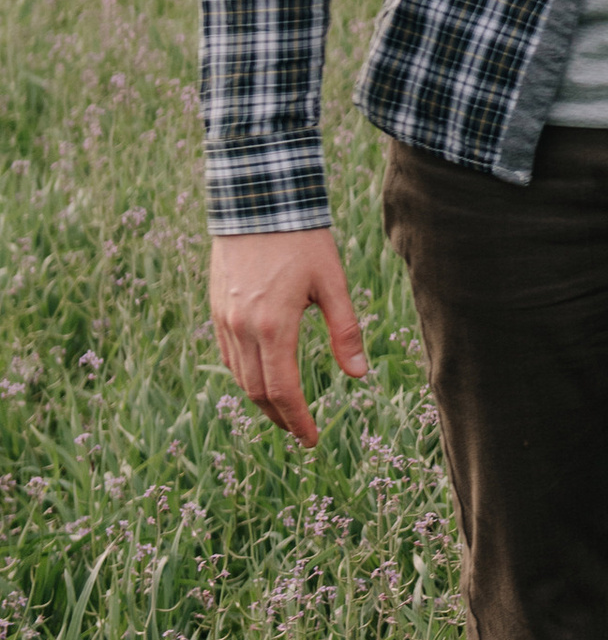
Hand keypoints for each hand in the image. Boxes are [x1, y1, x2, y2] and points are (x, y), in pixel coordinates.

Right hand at [207, 228, 366, 447]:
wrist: (256, 200)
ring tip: (285, 409)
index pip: (283, 391)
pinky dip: (244, 374)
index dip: (297, 421)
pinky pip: (227, 354)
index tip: (312, 439)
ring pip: (238, 375)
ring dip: (261, 398)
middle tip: (301, 431)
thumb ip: (346, 330)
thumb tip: (359, 374)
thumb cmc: (302, 239)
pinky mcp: (216, 307)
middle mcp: (242, 328)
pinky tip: (262, 375)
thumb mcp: (333, 283)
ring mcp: (224, 318)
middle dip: (280, 417)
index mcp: (274, 326)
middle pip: (257, 391)